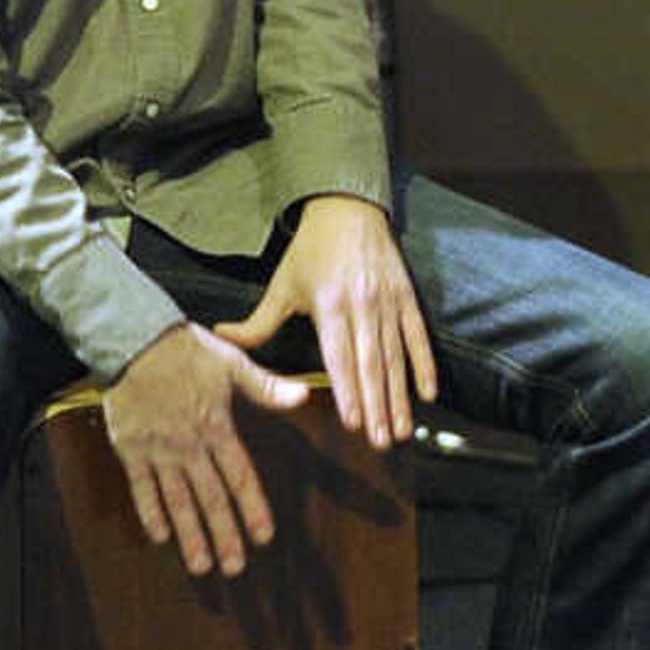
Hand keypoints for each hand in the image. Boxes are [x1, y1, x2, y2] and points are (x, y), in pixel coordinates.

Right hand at [100, 321, 310, 578]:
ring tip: (201, 565)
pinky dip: (150, 512)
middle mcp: (188, 445)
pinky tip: (160, 536)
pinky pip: (141, 487)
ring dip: (190, 535)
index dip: (252, 509)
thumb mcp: (232, 363)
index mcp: (216, 426)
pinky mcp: (131, 448)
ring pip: (177, 500)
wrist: (134, 338)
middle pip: (210, 498)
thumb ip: (266, 387)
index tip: (264, 537)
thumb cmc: (185, 349)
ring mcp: (158, 449)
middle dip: (224, 535)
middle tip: (234, 568)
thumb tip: (303, 398)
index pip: (240, 477)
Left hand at [217, 194, 435, 451]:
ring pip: (396, 356)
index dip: (348, 390)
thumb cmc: (310, 251)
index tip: (354, 422)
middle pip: (371, 363)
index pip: (339, 356)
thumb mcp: (282, 284)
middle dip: (378, 405)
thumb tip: (220, 340)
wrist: (347, 206)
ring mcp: (387, 300)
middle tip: (382, 442)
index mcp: (328, 303)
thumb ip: (257, 323)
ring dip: (400, 396)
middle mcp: (361, 304)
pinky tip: (429, 394)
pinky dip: (425, 364)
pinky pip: (418, 335)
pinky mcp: (406, 295)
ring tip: (403, 430)